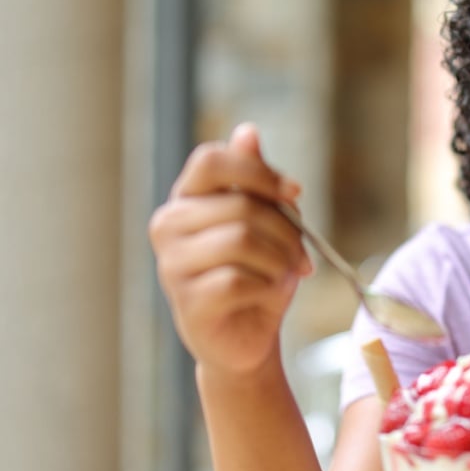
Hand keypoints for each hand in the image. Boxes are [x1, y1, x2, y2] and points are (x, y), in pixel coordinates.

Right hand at [148, 122, 311, 374]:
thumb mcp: (265, 222)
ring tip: (286, 274)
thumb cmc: (256, 273)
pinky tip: (266, 295)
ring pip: (241, 240)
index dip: (258, 172)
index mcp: (186, 199)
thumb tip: (247, 132)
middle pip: (240, 205)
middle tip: (301, 255)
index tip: (295, 192)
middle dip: (285, 230)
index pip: (211, 160)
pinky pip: (238, 279)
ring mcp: (171, 265)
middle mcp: (168, 226)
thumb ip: (254, 181)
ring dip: (279, 259)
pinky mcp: (187, 302)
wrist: (247, 338)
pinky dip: (266, 286)